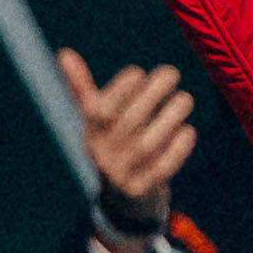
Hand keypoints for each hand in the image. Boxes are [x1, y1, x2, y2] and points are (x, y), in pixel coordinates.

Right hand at [58, 47, 195, 252]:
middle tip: (171, 72)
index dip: (118, 90)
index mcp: (90, 132)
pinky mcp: (142, 190)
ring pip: (146, 145)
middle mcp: (102, 154)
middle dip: (150, 96)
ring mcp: (122, 174)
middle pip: (126, 124)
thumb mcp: (96, 120)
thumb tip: (63, 53)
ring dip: (168, 119)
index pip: (100, 110)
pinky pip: (161, 170)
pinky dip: (176, 151)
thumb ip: (82, 88)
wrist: (124, 199)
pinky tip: (189, 131)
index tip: (138, 72)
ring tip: (185, 98)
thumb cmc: (114, 145)